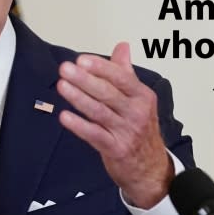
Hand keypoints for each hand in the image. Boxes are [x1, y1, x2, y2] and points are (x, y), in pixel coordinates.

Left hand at [57, 42, 172, 208]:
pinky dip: (79, 125)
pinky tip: (65, 116)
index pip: (121, 77)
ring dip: (79, 98)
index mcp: (142, 96)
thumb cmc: (141, 129)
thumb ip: (126, 72)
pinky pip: (94, 135)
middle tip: (66, 69)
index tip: (82, 60)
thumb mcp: (139, 99)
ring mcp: (126, 131)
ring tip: (62, 86)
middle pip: (108, 93)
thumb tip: (122, 47)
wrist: (151, 168)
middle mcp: (136, 112)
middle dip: (85, 79)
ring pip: (99, 111)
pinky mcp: (115, 148)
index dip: (101, 68)